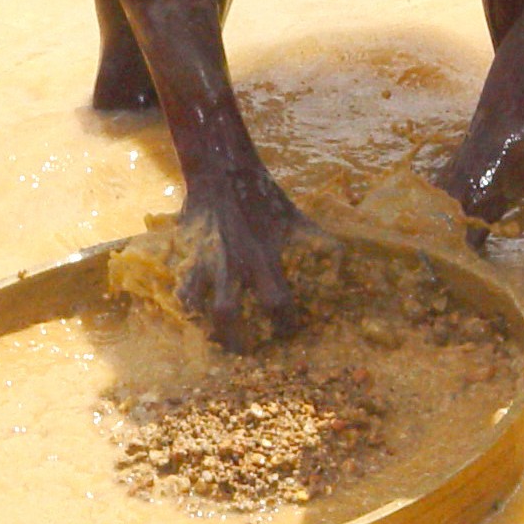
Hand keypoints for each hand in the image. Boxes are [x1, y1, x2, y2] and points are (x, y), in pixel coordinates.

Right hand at [178, 168, 304, 349]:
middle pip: (227, 314)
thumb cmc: (266, 200)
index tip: (287, 332)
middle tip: (245, 351)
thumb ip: (319, 245)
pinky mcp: (188, 255)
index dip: (284, 325)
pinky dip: (188, 305)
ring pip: (199, 306)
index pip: (276, 303)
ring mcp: (207, 261)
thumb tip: (341, 269)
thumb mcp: (298, 220)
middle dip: (235, 341)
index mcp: (264, 257)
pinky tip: (197, 313)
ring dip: (208, 327)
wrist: (223, 173)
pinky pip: (182, 289)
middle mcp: (234, 264)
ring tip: (218, 338)